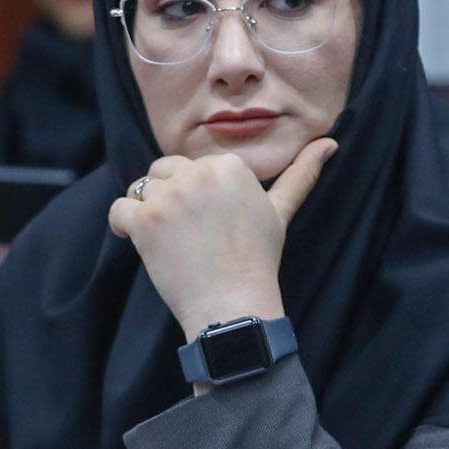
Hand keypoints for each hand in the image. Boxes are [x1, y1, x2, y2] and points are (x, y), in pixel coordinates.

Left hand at [107, 138, 335, 342]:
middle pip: (165, 170)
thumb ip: (300, 175)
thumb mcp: (280, 213)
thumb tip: (329, 143)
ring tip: (171, 241)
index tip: (210, 226)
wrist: (233, 305)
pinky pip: (118, 209)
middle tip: (190, 236)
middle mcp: (199, 173)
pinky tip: (142, 243)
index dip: (197, 195)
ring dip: (148, 211)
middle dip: (171, 198)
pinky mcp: (144, 220)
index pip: (195, 166)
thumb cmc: (257, 260)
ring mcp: (170, 196)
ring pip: (141, 187)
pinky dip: (124, 227)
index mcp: (230, 166)